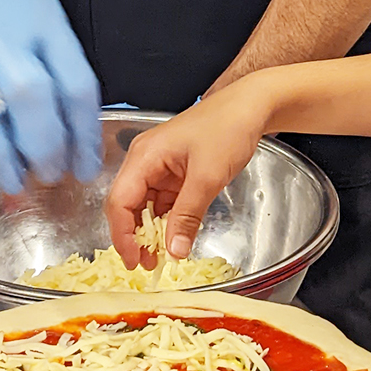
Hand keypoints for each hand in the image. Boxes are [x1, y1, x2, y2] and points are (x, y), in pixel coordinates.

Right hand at [0, 0, 101, 194]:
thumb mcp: (30, 14)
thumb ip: (52, 65)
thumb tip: (74, 139)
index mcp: (37, 17)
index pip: (75, 81)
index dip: (84, 134)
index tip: (85, 169)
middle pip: (29, 94)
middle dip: (45, 146)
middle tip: (48, 176)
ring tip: (11, 180)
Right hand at [105, 79, 272, 267]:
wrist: (251, 106)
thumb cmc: (227, 130)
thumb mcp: (207, 176)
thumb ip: (187, 215)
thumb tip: (173, 251)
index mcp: (144, 156)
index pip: (119, 201)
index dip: (122, 235)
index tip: (135, 261)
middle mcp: (145, 160)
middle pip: (127, 204)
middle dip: (133, 236)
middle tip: (147, 264)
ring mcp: (160, 165)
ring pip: (144, 205)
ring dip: (150, 231)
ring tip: (159, 257)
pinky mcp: (175, 171)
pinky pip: (162, 200)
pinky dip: (165, 219)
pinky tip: (173, 237)